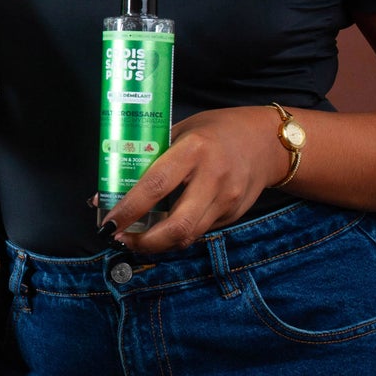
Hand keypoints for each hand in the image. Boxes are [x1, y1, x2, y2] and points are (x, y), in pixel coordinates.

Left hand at [104, 107, 285, 252]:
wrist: (267, 142)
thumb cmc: (215, 131)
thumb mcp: (181, 131)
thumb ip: (151, 157)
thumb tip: (110, 185)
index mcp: (194, 150)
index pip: (156, 186)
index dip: (129, 209)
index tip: (109, 222)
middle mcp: (213, 178)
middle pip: (177, 226)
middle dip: (144, 241)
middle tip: (121, 239)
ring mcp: (227, 200)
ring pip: (188, 236)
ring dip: (158, 244)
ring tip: (136, 238)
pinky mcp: (233, 215)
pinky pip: (199, 231)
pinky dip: (176, 234)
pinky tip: (163, 228)